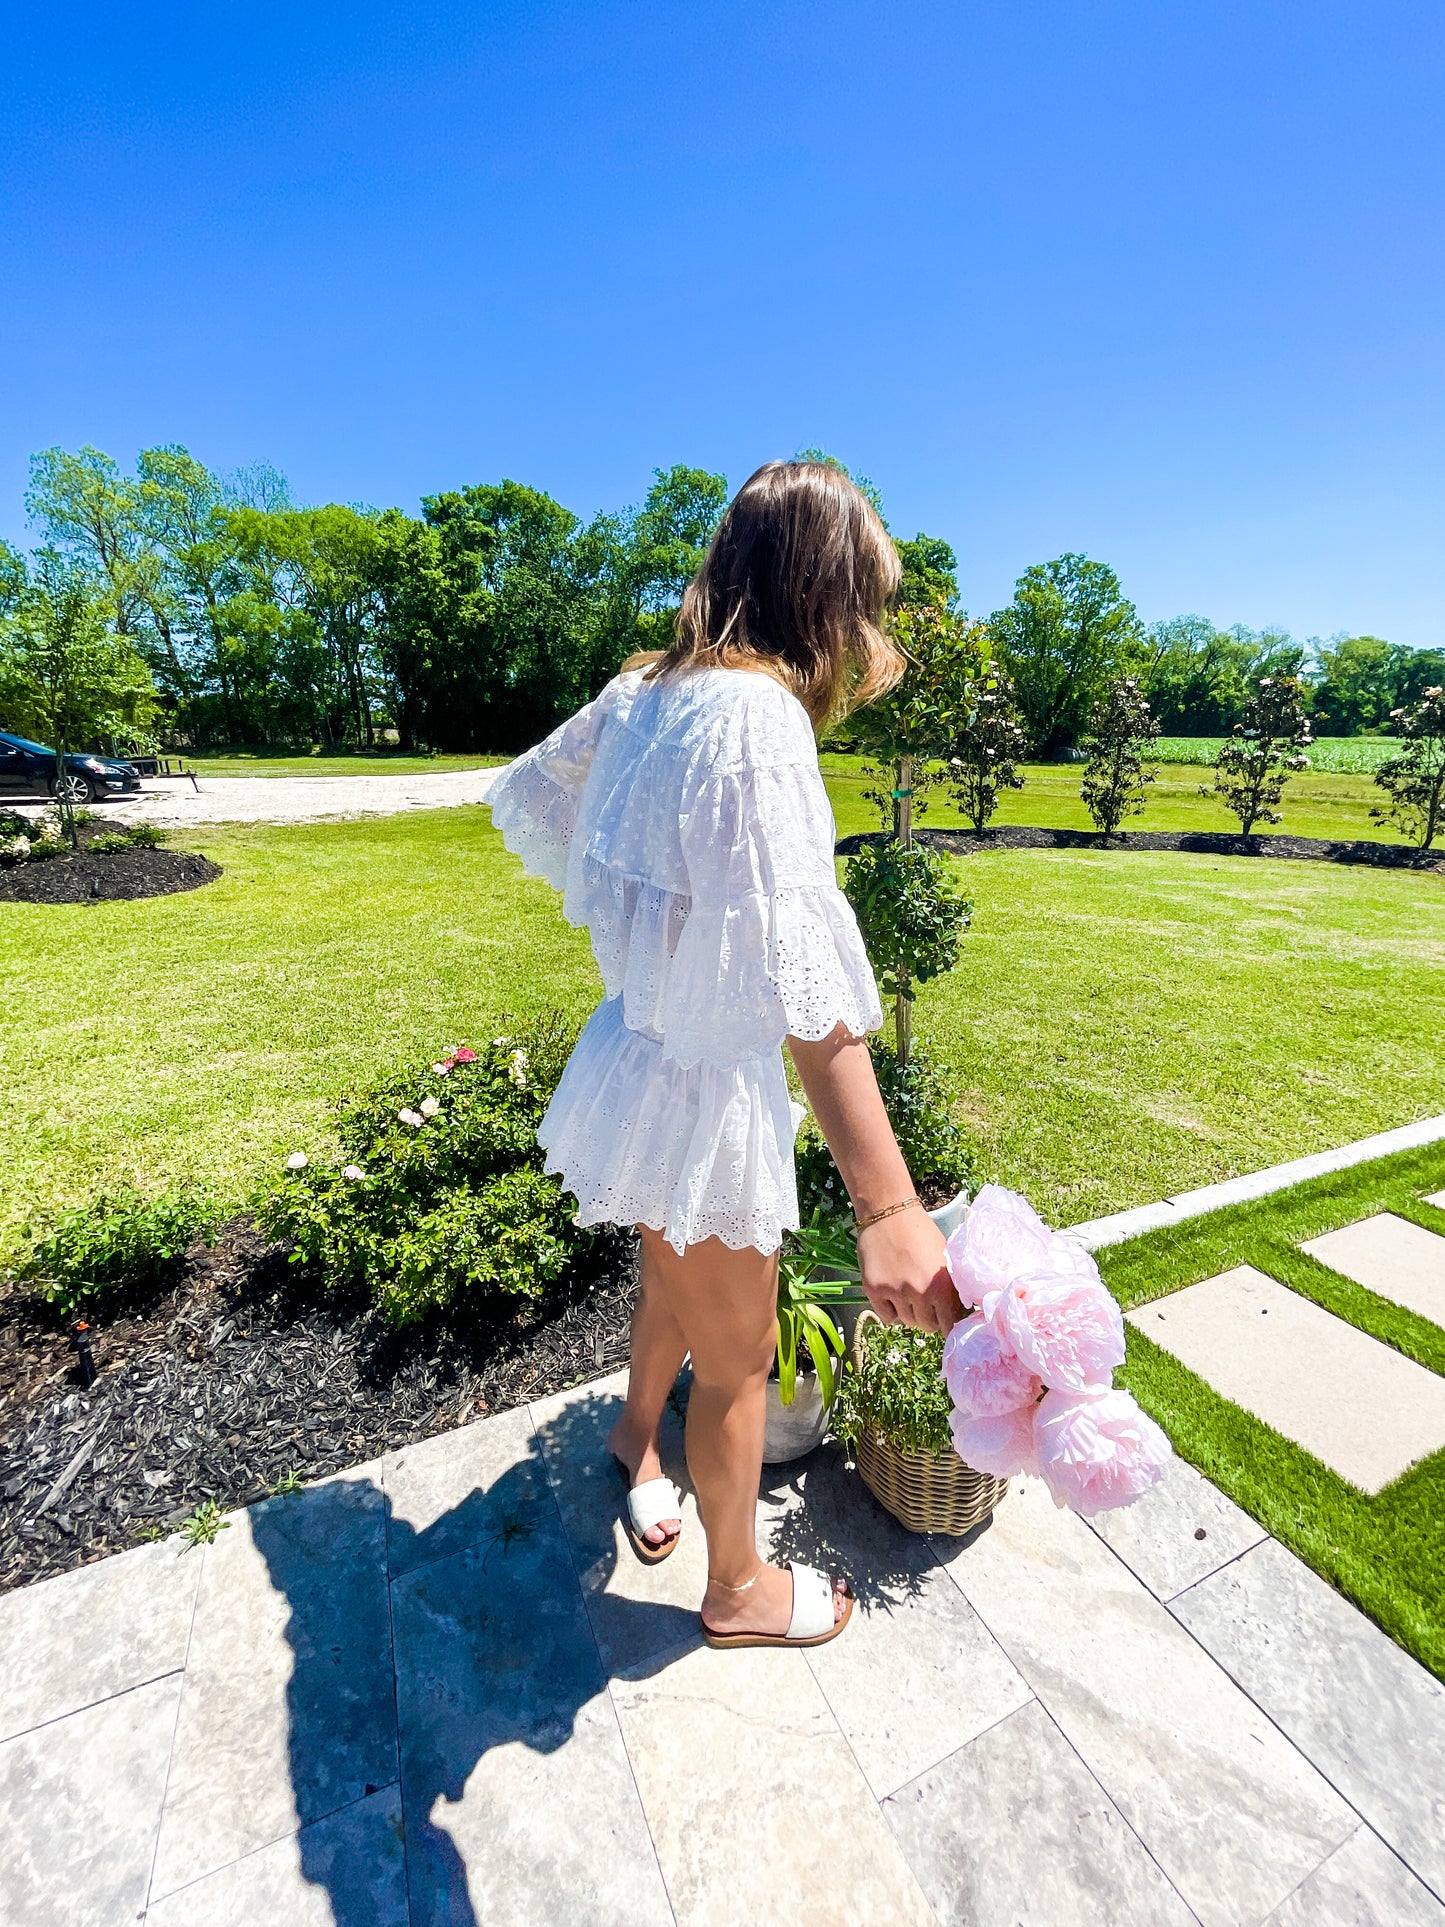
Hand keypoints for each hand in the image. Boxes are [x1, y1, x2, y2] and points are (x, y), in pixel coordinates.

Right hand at [857, 1207, 961, 1334]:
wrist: (889, 1213)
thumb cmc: (921, 1233)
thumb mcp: (945, 1258)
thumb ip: (952, 1287)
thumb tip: (963, 1313)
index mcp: (942, 1286)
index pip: (949, 1325)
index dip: (948, 1324)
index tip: (945, 1320)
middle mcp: (920, 1293)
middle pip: (928, 1327)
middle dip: (929, 1317)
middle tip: (925, 1302)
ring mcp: (895, 1293)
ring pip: (907, 1322)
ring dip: (910, 1312)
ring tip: (908, 1291)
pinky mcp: (874, 1290)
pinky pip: (887, 1317)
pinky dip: (890, 1310)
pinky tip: (892, 1293)